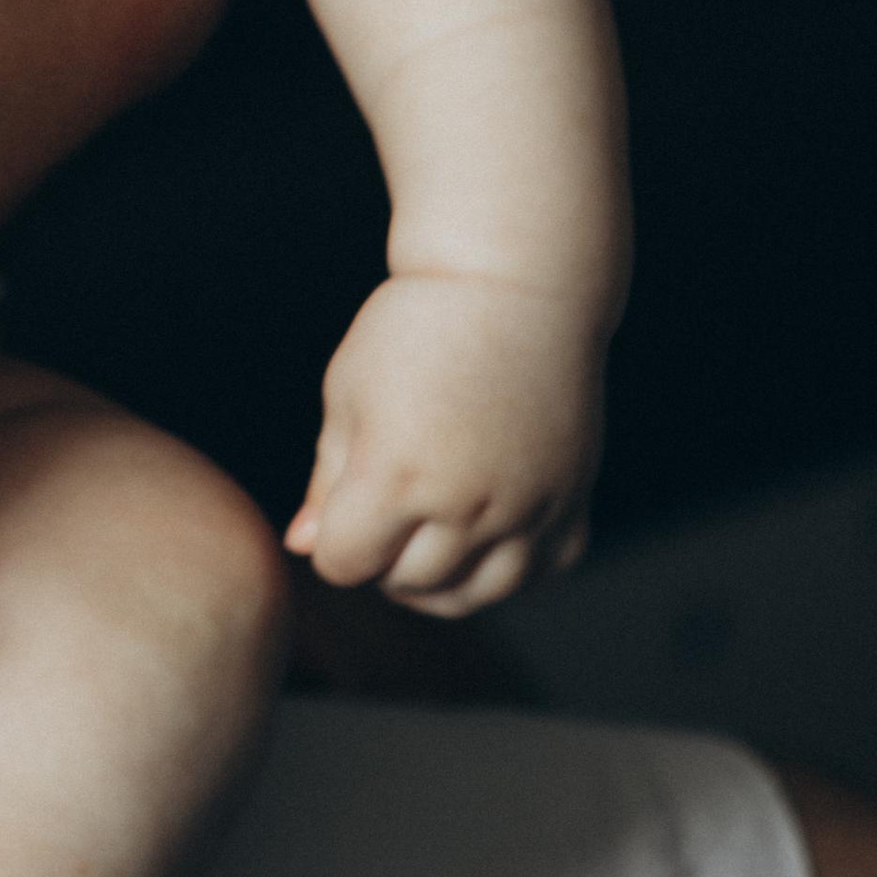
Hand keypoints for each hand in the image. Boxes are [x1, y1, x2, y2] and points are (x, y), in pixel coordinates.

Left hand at [286, 271, 602, 616]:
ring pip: (474, 594)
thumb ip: (325, 479)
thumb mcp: (349, 391)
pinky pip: (539, 573)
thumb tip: (304, 546)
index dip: (332, 542)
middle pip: (406, 584)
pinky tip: (487, 528)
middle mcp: (466, 503)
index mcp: (395, 475)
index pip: (344, 565)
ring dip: (440, 577)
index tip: (342, 504)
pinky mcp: (572, 498)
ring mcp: (527, 507)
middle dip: (382, 557)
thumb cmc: (415, 328)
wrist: (514, 282)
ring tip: (427, 531)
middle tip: (385, 506)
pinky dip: (509, 567)